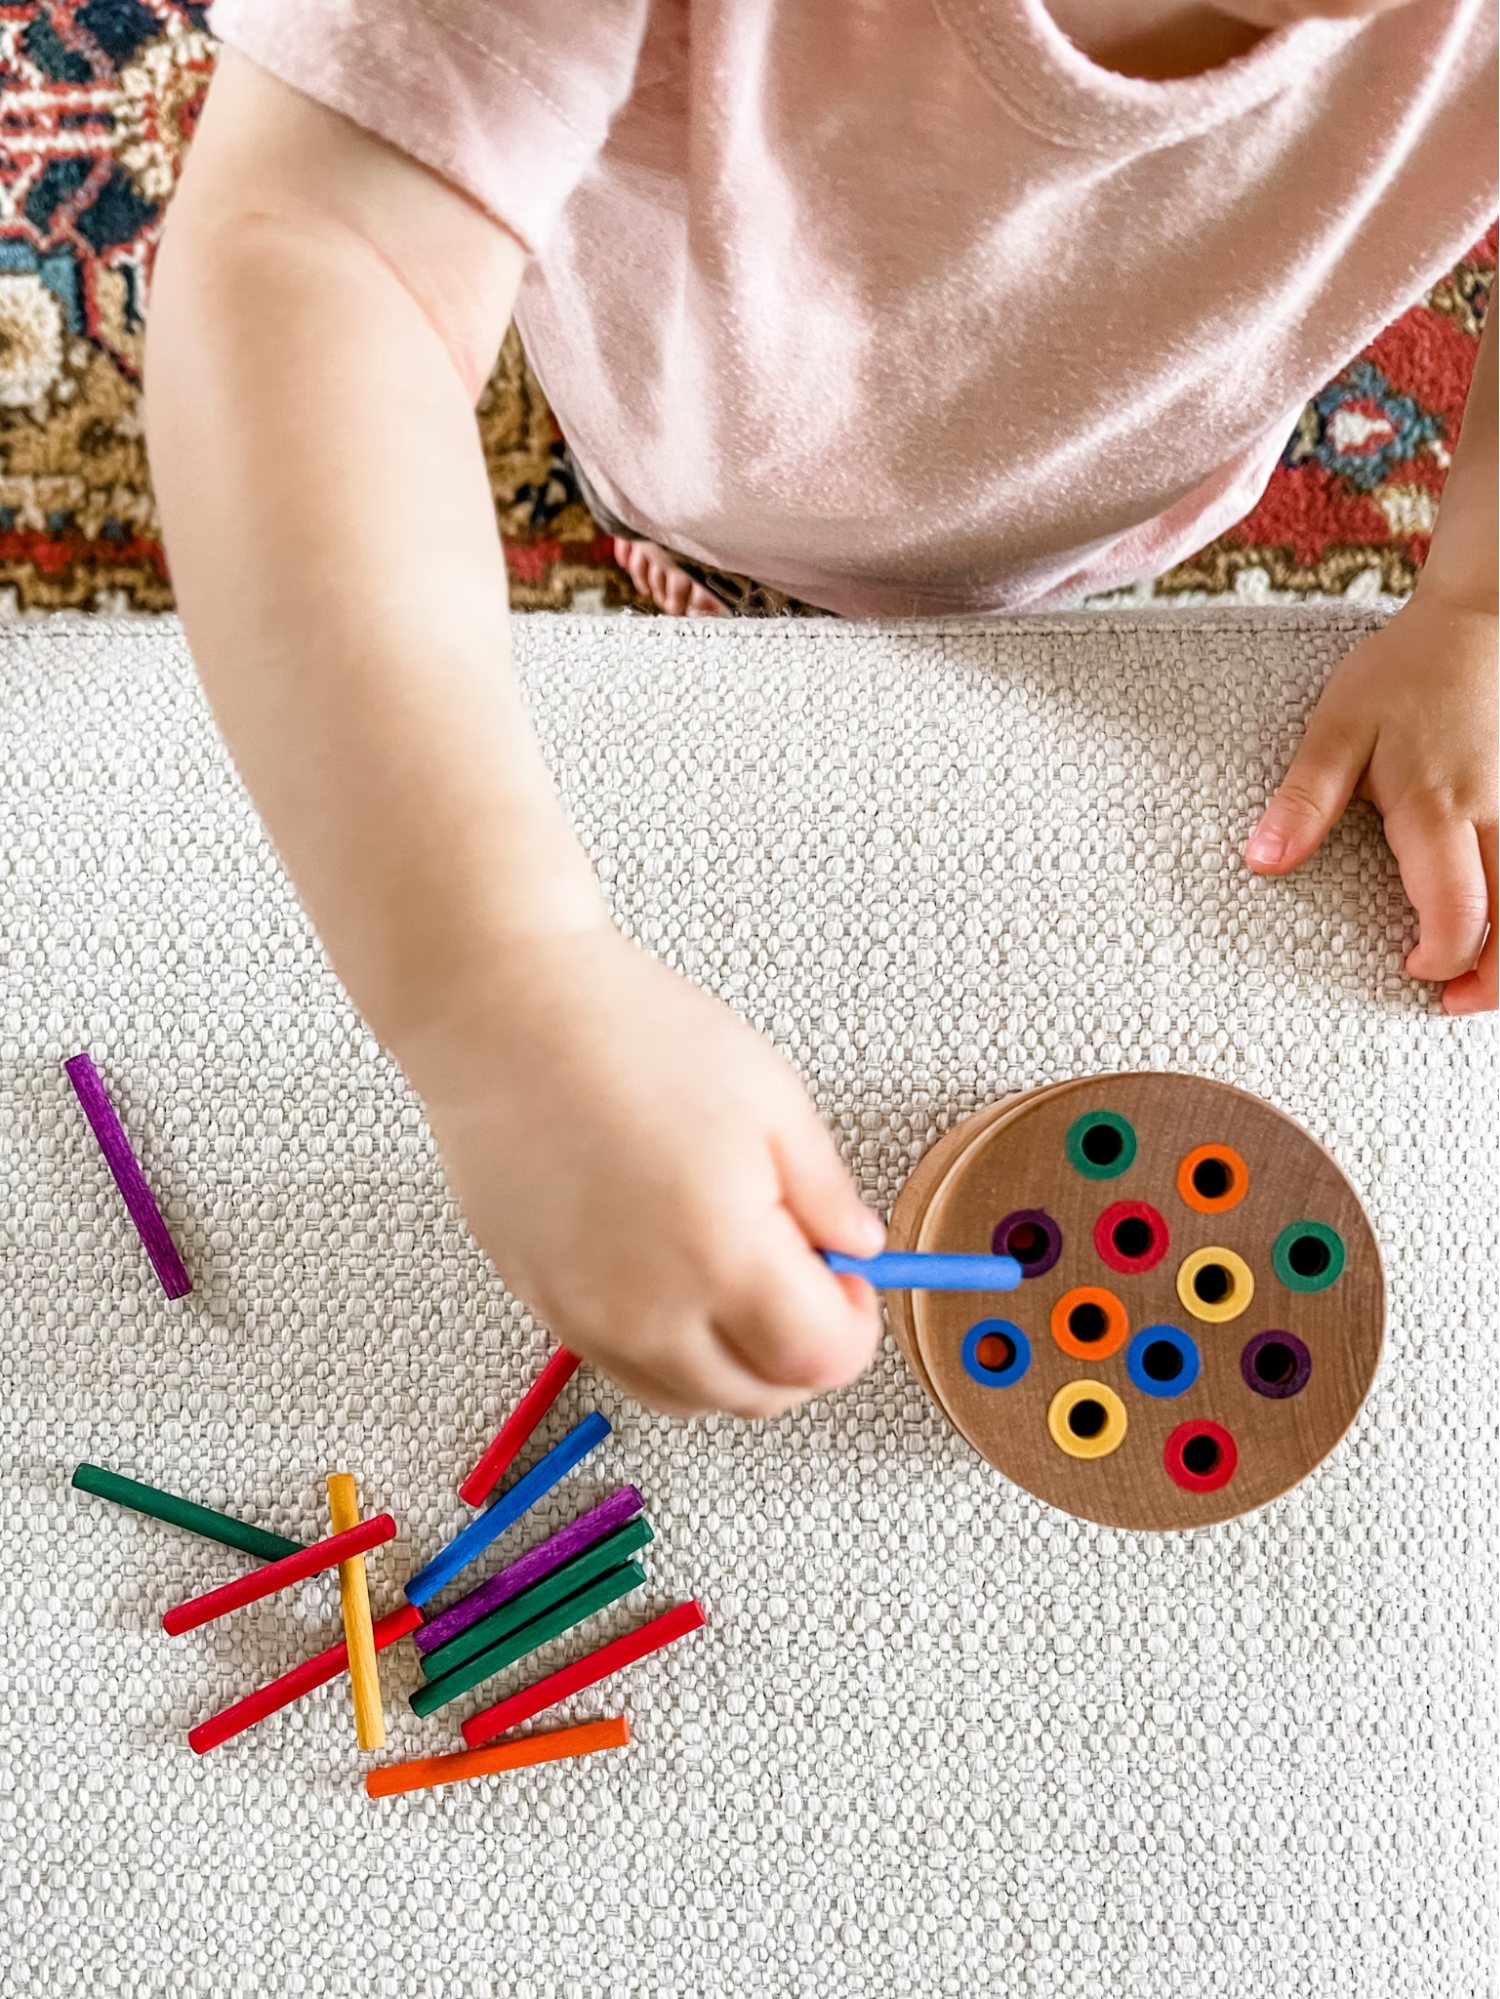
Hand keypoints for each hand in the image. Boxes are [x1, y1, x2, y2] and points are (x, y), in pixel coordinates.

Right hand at [401, 927, 885, 1416]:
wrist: (507, 1016)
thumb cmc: (628, 1036)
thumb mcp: (771, 1098)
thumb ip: (826, 1192)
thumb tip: (857, 1246)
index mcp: (724, 1259)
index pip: (821, 1361)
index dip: (856, 1329)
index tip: (851, 1283)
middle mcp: (651, 1312)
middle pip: (758, 1398)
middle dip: (803, 1354)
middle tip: (806, 1281)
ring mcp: (587, 1317)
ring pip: (689, 1398)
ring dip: (735, 1364)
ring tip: (736, 1278)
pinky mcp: (542, 1303)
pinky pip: (623, 1368)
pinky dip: (668, 1350)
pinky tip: (674, 1278)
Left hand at [1244, 588, 1497, 1012]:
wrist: (1483, 620)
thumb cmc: (1406, 675)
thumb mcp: (1337, 730)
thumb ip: (1303, 801)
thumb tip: (1262, 862)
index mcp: (1441, 811)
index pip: (1460, 913)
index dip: (1440, 957)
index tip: (1410, 965)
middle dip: (1493, 980)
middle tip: (1452, 1000)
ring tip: (1484, 977)